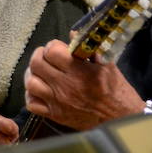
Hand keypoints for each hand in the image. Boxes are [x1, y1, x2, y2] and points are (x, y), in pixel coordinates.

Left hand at [24, 40, 144, 130]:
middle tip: (46, 57)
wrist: (121, 119)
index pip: (51, 51)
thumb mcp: (108, 65)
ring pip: (31, 83)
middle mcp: (66, 86)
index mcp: (79, 71)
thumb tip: (73, 33)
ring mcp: (58, 102)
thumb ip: (90, 48)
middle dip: (39, 56)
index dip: (51, 46)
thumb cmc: (116, 91)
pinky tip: (39, 90)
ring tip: (41, 72)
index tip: (56, 48)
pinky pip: (31, 104)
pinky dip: (31, 95)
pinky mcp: (55, 115)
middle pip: (36, 64)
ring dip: (33, 75)